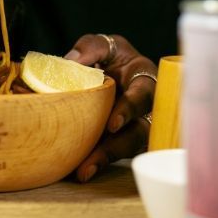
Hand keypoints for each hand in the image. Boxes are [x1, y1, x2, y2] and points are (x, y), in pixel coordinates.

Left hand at [64, 33, 156, 181]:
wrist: (114, 71)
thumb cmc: (115, 58)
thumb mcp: (107, 45)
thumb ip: (92, 48)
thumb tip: (70, 62)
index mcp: (145, 81)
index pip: (143, 97)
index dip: (129, 110)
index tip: (112, 124)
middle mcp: (147, 109)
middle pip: (138, 132)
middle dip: (117, 147)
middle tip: (94, 158)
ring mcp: (138, 128)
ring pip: (128, 149)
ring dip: (105, 159)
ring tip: (83, 171)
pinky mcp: (126, 142)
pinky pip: (115, 155)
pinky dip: (97, 161)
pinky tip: (80, 170)